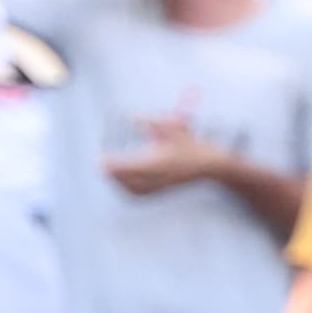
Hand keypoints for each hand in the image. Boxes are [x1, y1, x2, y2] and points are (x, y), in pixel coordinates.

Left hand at [102, 117, 218, 198]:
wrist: (210, 166)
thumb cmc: (192, 145)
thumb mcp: (173, 127)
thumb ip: (150, 121)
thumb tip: (132, 118)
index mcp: (159, 162)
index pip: (129, 167)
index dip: (113, 165)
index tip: (102, 159)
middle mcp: (158, 177)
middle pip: (127, 180)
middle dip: (113, 174)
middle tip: (101, 164)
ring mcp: (160, 186)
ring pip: (133, 189)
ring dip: (119, 183)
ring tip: (109, 173)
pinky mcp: (162, 190)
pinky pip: (141, 193)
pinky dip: (129, 189)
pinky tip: (123, 183)